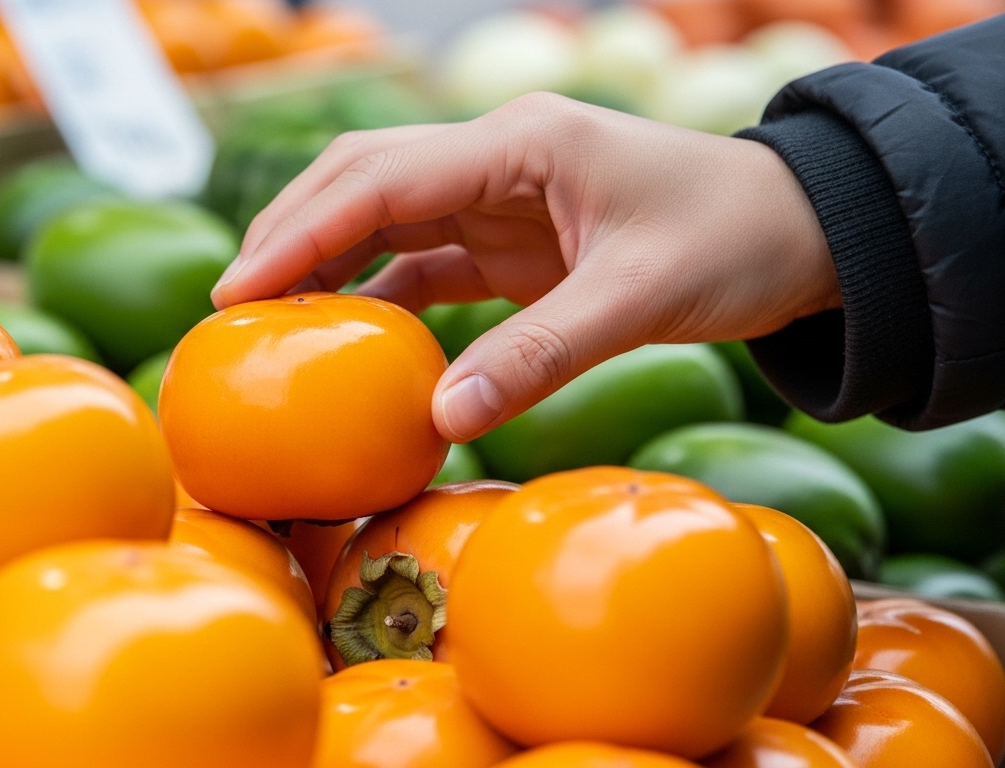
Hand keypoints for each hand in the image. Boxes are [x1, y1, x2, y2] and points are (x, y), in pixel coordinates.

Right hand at [211, 94, 838, 443]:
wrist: (806, 233)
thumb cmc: (739, 239)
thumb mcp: (642, 296)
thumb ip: (542, 355)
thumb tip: (441, 418)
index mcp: (520, 141)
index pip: (380, 178)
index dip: (301, 231)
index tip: (239, 288)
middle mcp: (498, 157)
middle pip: (361, 181)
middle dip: (290, 235)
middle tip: (229, 305)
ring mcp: (501, 197)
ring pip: (383, 219)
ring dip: (325, 264)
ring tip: (266, 323)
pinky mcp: (513, 241)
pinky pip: (424, 262)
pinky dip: (379, 294)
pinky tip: (345, 335)